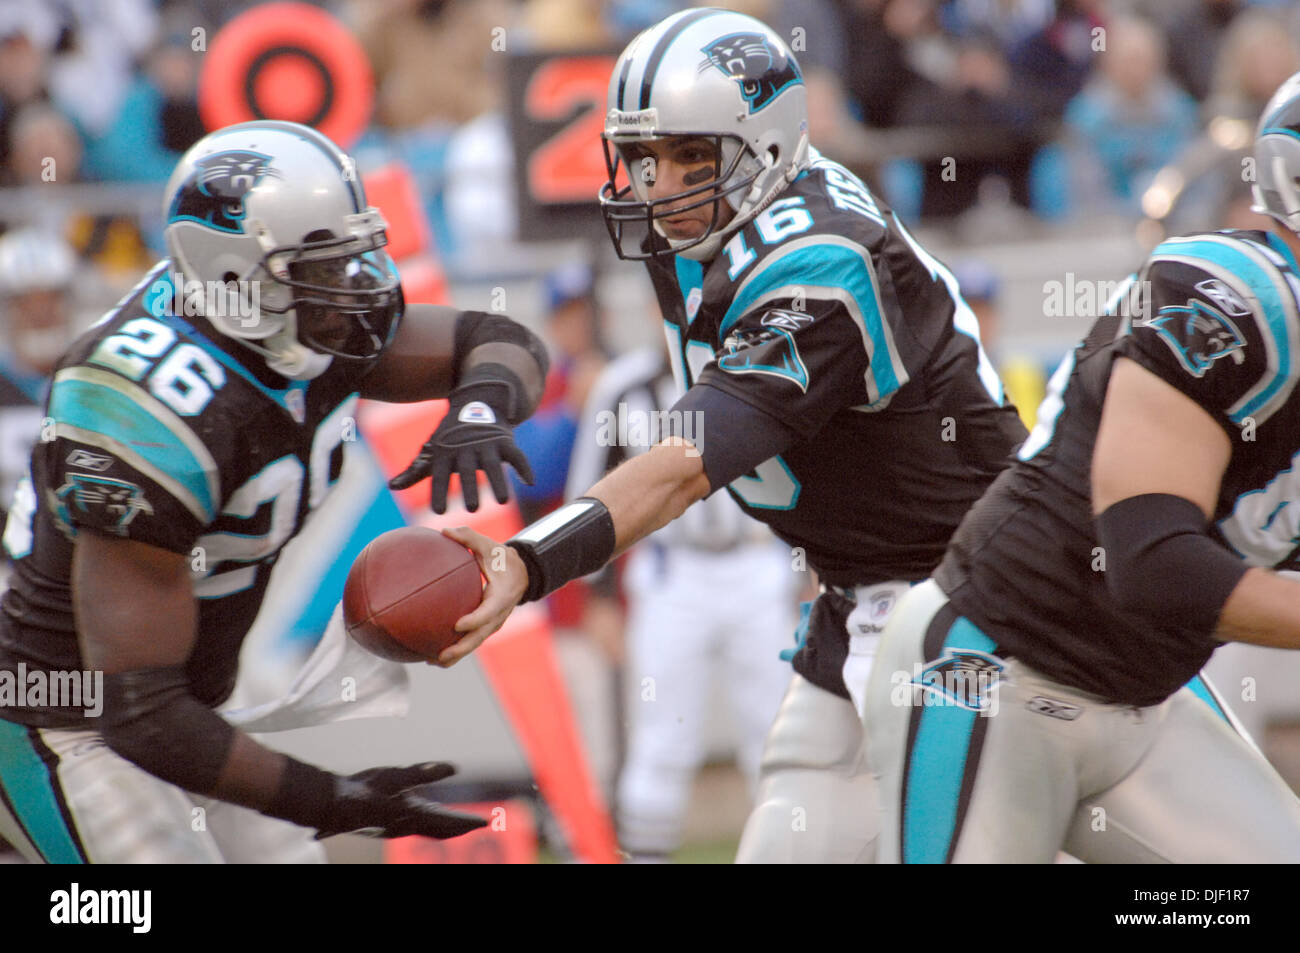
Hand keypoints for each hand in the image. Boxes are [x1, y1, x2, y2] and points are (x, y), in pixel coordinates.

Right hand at [315, 762, 486, 839]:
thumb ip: (426, 772)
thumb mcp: (398, 776)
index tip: (485, 822)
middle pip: (441, 830)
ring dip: (445, 827)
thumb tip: (454, 767)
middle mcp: (407, 827)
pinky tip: (425, 817)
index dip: (468, 822)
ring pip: (427, 830)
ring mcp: (396, 828)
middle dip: (460, 827)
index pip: (448, 822)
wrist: (332, 805)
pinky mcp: (386, 825)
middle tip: (478, 824)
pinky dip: (429, 824)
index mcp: (414, 816)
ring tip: (458, 824)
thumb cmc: (365, 789)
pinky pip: (415, 827)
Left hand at [389, 382, 533, 513]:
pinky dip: (524, 467)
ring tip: (502, 501)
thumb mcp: (431, 451)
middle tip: (471, 510)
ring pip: (494, 465)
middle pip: (467, 470)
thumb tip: (392, 487)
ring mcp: (487, 443)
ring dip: (498, 482)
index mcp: (445, 452)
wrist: (477, 403)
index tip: (439, 512)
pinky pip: (517, 455)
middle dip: (469, 488)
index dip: (440, 492)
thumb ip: (415, 472)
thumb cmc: (450, 436)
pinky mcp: (505, 441)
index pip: (441, 475)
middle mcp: (465, 447)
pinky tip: (529, 482)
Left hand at [436, 526, 529, 665]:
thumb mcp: (490, 546)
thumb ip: (469, 538)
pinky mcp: (486, 626)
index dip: (474, 620)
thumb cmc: (503, 558)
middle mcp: (498, 615)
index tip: (457, 624)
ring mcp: (493, 624)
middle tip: (441, 655)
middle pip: (479, 637)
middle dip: (461, 648)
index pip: (488, 612)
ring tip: (432, 662)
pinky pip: (471, 639)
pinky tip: (432, 652)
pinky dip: (455, 648)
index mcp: (501, 597)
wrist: (522, 574)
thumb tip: (444, 531)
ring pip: (474, 643)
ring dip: (456, 655)